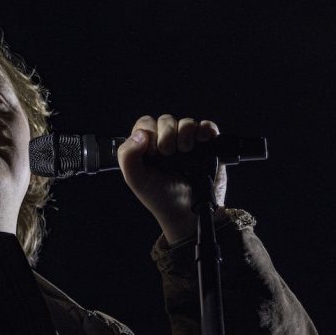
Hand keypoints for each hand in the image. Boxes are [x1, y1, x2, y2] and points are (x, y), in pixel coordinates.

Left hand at [116, 114, 227, 244]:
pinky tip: (202, 141)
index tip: (153, 152)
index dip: (149, 133)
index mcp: (147, 147)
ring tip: (186, 151)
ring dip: (186, 134)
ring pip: (187, 122)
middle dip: (167, 135)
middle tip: (169, 155)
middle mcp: (167, 142)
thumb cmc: (161, 198)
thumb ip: (127, 156)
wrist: (190, 214)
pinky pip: (207, 127)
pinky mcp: (208, 146)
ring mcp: (188, 143)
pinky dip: (206, 130)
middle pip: (166, 120)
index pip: (145, 124)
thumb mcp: (136, 180)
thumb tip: (140, 134)